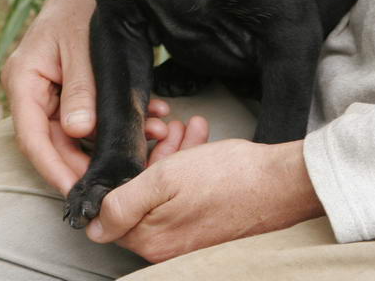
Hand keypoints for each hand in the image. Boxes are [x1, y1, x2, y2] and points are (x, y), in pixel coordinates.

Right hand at [1, 0, 169, 195]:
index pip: (33, 137)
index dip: (55, 168)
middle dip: (92, 156)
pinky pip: (93, 111)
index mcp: (24, 78)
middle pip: (56, 140)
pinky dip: (118, 117)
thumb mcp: (83, 47)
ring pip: (79, 128)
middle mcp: (34, 87)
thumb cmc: (83, 3)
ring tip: (153, 134)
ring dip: (112, 136)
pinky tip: (151, 115)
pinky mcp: (75, 84)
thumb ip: (82, 89)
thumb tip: (79, 132)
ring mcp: (54, 87)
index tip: (79, 190)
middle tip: (126, 169)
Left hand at [87, 137, 323, 261]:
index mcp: (152, 239)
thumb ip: (123, 203)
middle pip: (142, 194)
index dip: (113, 176)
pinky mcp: (208, 221)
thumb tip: (94, 227)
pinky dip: (189, 163)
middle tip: (160, 132)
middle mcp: (169, 243)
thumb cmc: (228, 178)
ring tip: (183, 131)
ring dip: (172, 154)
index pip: (112, 211)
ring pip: (167, 187)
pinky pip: (187, 190)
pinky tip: (197, 140)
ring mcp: (190, 233)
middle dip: (150, 156)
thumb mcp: (165, 180)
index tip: (120, 151)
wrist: (280, 183)